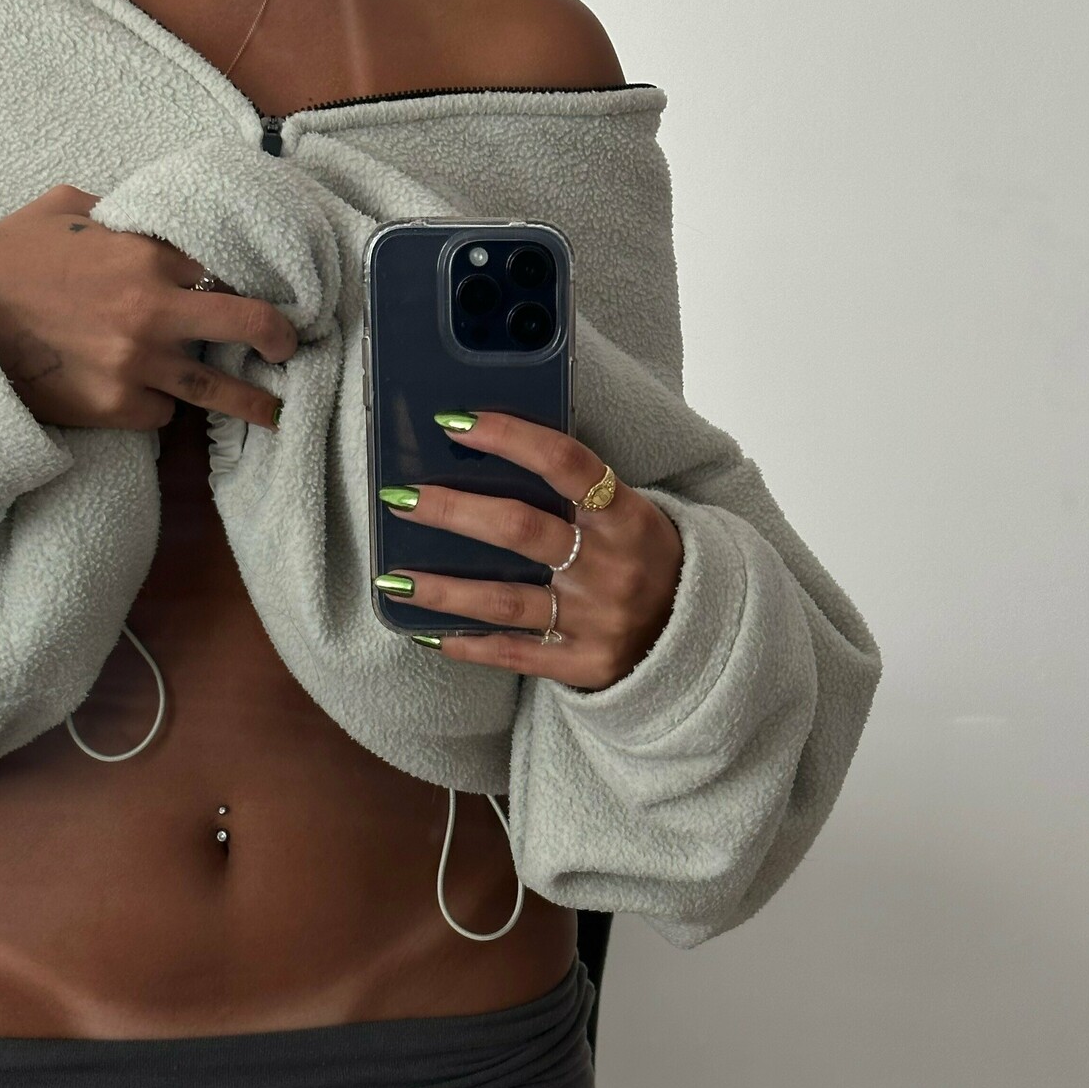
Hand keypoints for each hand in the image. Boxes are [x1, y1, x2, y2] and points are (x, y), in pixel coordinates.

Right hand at [0, 183, 295, 431]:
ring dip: (252, 402)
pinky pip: (161, 412)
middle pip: (244, 323)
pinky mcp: (119, 407)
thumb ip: (114, 214)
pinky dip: (161, 407)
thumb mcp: (59, 209)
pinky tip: (149, 398)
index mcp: (143, 255)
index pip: (217, 266)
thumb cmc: (6, 262)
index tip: (249, 290)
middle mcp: (152, 313)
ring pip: (216, 387)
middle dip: (277, 334)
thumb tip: (145, 223)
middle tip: (290, 345)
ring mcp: (139, 365)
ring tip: (275, 412)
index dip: (234, 279)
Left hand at [375, 409, 683, 690]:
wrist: (697, 636)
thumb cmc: (646, 559)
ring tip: (391, 578)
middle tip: (400, 499)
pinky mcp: (585, 664)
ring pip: (505, 600)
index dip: (509, 438)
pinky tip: (427, 633)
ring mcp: (597, 620)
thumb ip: (577, 491)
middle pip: (520, 530)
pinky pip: (515, 654)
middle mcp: (611, 567)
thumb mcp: (630, 514)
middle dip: (453, 511)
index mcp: (627, 517)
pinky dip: (468, 645)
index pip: (566, 463)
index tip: (454, 423)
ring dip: (442, 589)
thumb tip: (489, 452)